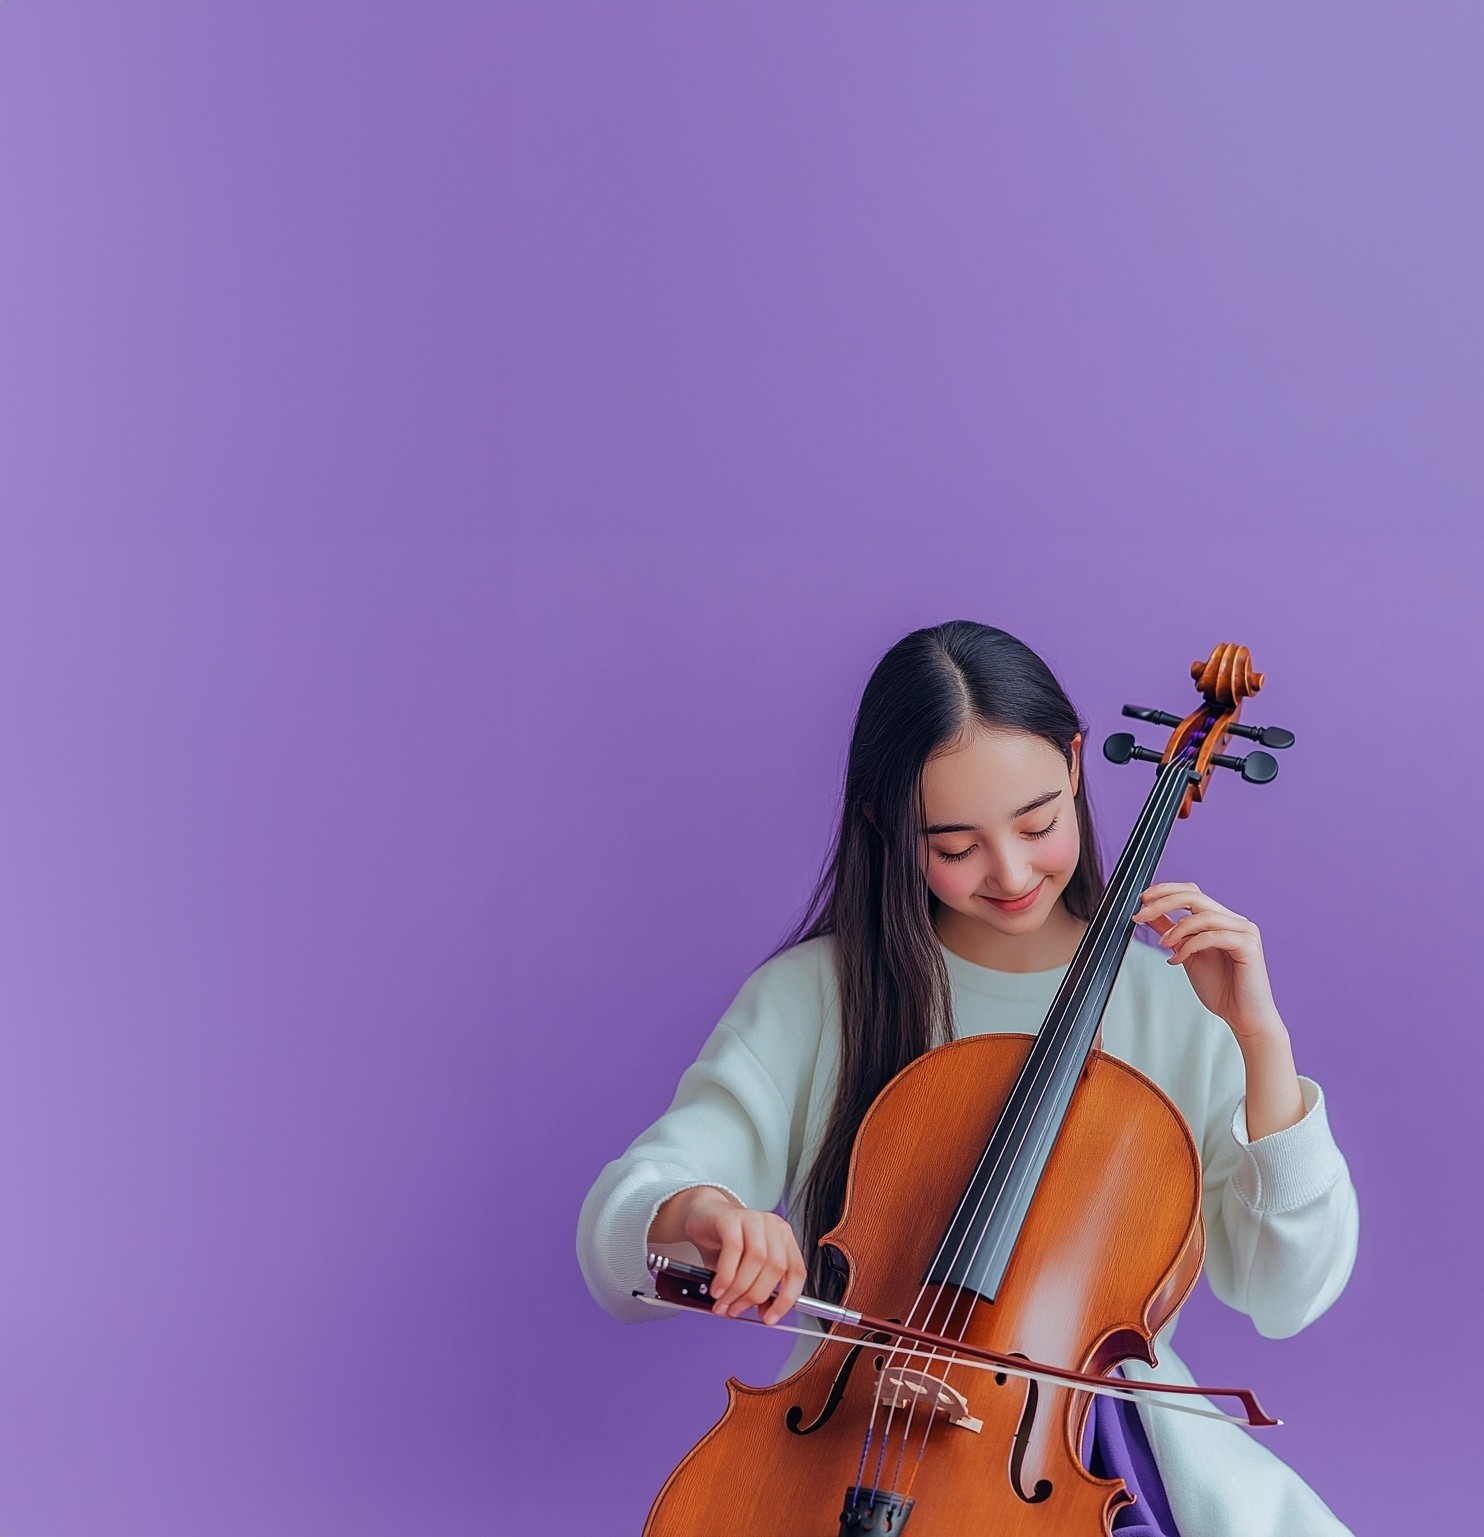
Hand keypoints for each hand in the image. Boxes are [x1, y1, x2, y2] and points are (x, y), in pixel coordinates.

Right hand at [649, 1186, 807, 1326]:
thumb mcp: (746, 1267)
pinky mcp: (731, 1217)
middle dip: (755, 1296)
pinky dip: (726, 1274)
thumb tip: (764, 1312)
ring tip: (724, 1302)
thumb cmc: (725, 1243)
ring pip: (757, 1259)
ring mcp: (753, 1219)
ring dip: (739, 1288)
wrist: (702, 1214)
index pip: (796, 1271)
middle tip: (736, 1310)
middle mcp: (772, 1227)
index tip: (770, 1318)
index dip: (786, 1299)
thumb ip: (758, 1286)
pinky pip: (733, 1248)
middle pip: (776, 1266)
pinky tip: (717, 1288)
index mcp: (784, 1239)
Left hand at [1131, 882, 1282, 1041]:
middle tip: (1141, 914)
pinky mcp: (1248, 945)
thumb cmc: (1221, 989)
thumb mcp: (1186, 955)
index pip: (1192, 893)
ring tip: (1162, 945)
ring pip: (1203, 915)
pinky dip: (1190, 945)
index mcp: (1221, 920)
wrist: (1244, 1017)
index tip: (1142, 900)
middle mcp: (1234, 920)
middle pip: (1195, 897)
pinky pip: (1213, 936)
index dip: (1165, 891)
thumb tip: (1150, 915)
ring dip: (1176, 929)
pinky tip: (1178, 959)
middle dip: (1163, 902)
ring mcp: (1244, 931)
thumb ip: (1171, 934)